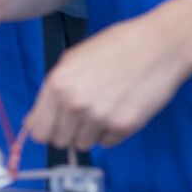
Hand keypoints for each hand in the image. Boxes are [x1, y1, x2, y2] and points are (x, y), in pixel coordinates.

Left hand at [24, 9, 191, 150]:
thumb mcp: (72, 60)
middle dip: (67, 132)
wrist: (157, 46)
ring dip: (89, 132)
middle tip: (80, 116)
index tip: (52, 126)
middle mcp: (74, 104)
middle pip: (59, 141)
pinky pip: (107, 143)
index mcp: (57, 84)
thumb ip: (52, 91)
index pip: (38, 130)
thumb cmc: (113, 48)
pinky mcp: (124, 126)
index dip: (44, 130)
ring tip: (102, 108)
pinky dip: (110, 132)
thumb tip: (33, 122)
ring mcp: (100, 117)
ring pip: (82, 145)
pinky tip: (119, 109)